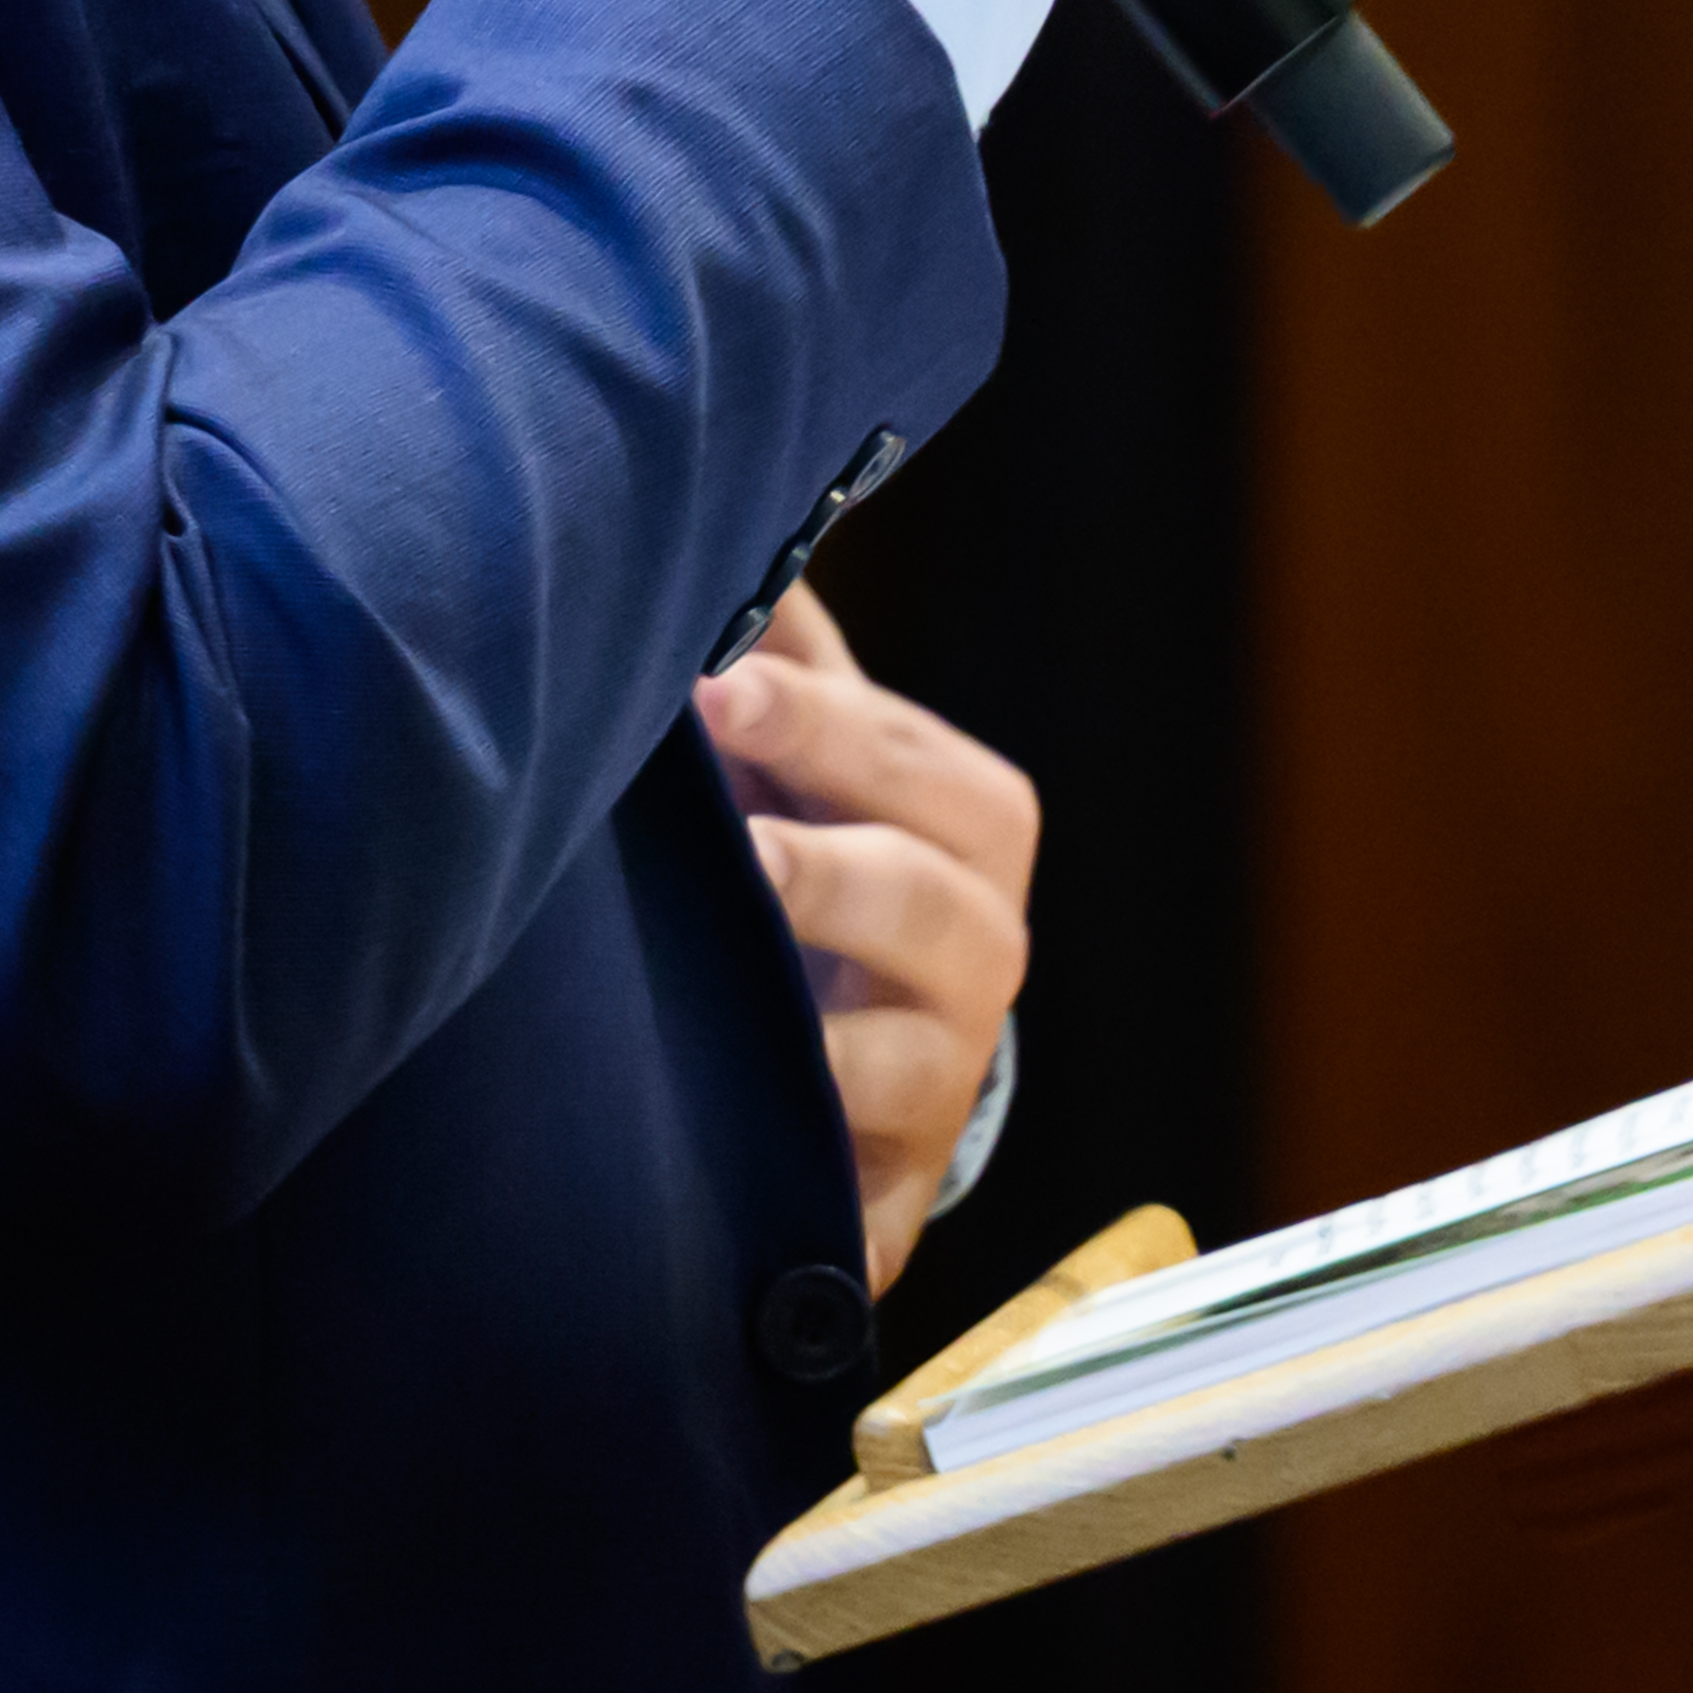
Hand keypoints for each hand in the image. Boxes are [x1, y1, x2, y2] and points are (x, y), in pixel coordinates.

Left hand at [696, 583, 1038, 1294]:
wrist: (845, 1076)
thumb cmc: (814, 868)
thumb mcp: (814, 754)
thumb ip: (784, 648)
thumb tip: (726, 491)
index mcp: (968, 824)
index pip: (905, 760)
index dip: (814, 722)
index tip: (711, 687)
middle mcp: (981, 952)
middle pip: (922, 898)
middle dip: (822, 858)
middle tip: (725, 828)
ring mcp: (939, 1083)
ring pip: (908, 1054)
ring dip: (822, 1018)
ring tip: (738, 969)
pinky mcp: (885, 1202)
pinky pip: (857, 1192)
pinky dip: (808, 1171)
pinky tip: (739, 1133)